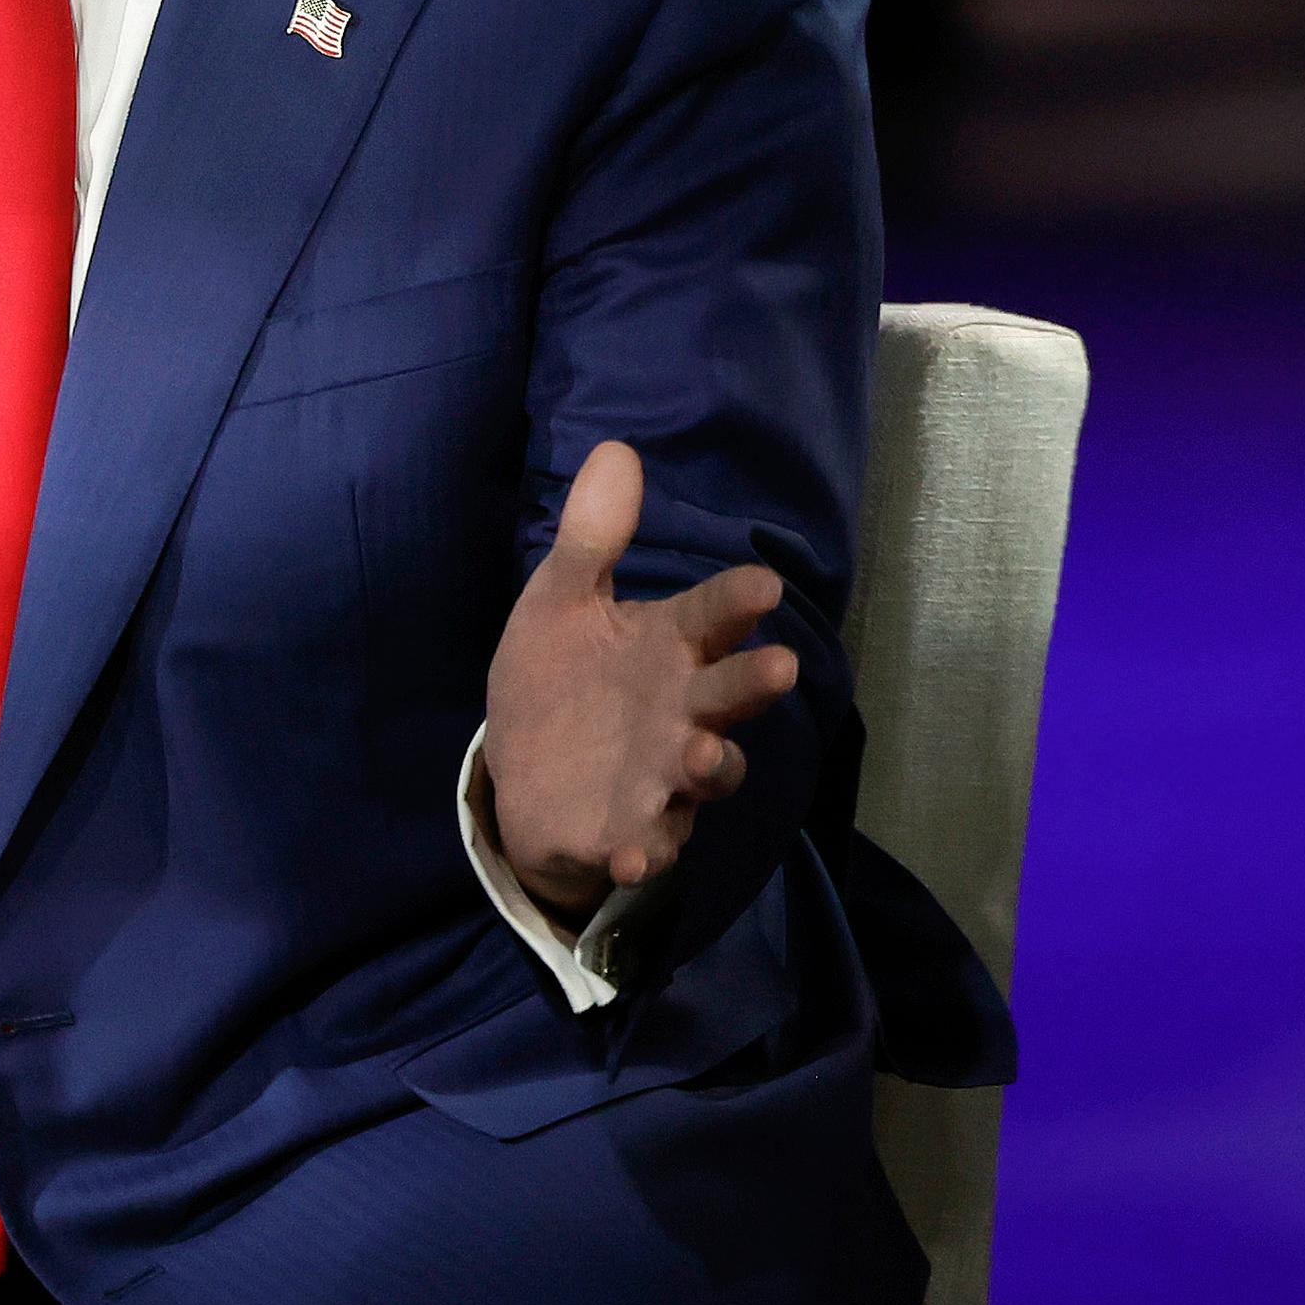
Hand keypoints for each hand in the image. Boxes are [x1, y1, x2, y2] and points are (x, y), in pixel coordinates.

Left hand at [479, 440, 798, 920]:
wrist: (526, 775)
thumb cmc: (560, 680)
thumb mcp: (560, 603)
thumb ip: (590, 538)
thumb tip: (615, 449)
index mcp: (666, 646)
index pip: (711, 614)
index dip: (736, 602)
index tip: (764, 586)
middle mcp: (680, 709)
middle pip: (729, 694)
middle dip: (751, 684)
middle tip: (778, 669)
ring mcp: (663, 774)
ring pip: (706, 768)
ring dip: (709, 764)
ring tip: (698, 755)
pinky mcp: (635, 829)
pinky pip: (648, 843)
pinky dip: (644, 851)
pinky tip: (632, 856)